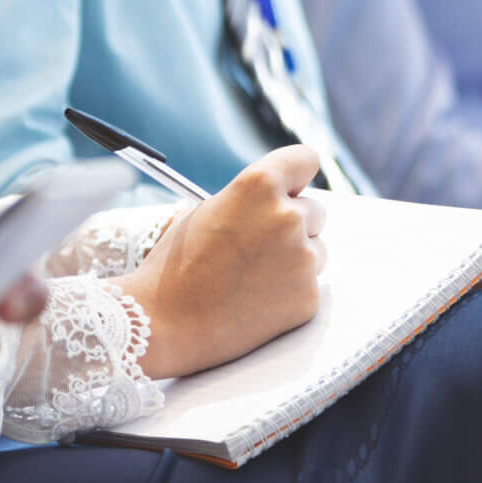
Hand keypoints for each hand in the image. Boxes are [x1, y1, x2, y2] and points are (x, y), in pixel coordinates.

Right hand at [116, 148, 323, 377]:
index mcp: (259, 185)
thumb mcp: (207, 212)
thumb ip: (249, 201)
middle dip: (294, 224)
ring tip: (252, 277)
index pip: (305, 160)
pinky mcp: (308, 297)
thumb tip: (278, 203)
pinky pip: (310, 286)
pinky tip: (255, 301)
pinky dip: (289, 293)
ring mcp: (303, 259)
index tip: (291, 188)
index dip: (296, 176)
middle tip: (259, 245)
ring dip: (295, 259)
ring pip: (317, 250)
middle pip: (315, 210)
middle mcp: (288, 216)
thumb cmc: (177, 266)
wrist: (164, 323)